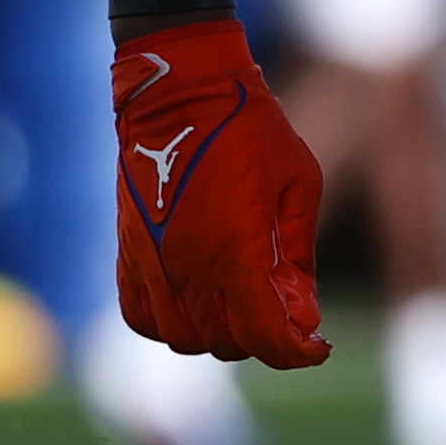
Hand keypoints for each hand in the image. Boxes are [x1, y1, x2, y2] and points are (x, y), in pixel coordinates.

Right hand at [113, 12, 332, 367]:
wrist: (180, 92)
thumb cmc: (251, 129)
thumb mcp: (300, 186)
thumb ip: (298, 256)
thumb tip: (304, 312)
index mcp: (235, 252)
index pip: (264, 336)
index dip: (296, 352)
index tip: (316, 346)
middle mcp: (188, 267)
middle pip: (227, 344)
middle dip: (264, 338)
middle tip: (285, 313)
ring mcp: (153, 264)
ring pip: (184, 339)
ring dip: (218, 335)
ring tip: (242, 304)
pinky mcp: (129, 255)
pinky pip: (144, 318)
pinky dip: (172, 324)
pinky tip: (196, 301)